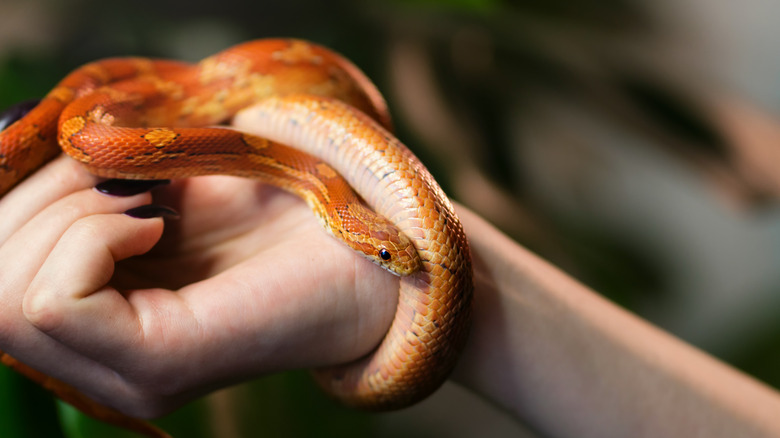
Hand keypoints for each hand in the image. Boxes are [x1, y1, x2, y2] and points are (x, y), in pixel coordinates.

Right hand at [0, 155, 398, 418]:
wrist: (369, 251)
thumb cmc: (279, 213)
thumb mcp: (165, 189)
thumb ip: (90, 189)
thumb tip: (24, 151)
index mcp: (99, 327)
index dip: (19, 201)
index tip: (101, 171)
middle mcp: (100, 365)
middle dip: (37, 204)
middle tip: (125, 183)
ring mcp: (127, 374)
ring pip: (6, 298)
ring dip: (64, 214)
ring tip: (146, 202)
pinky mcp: (160, 364)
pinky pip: (59, 300)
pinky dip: (93, 235)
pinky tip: (158, 223)